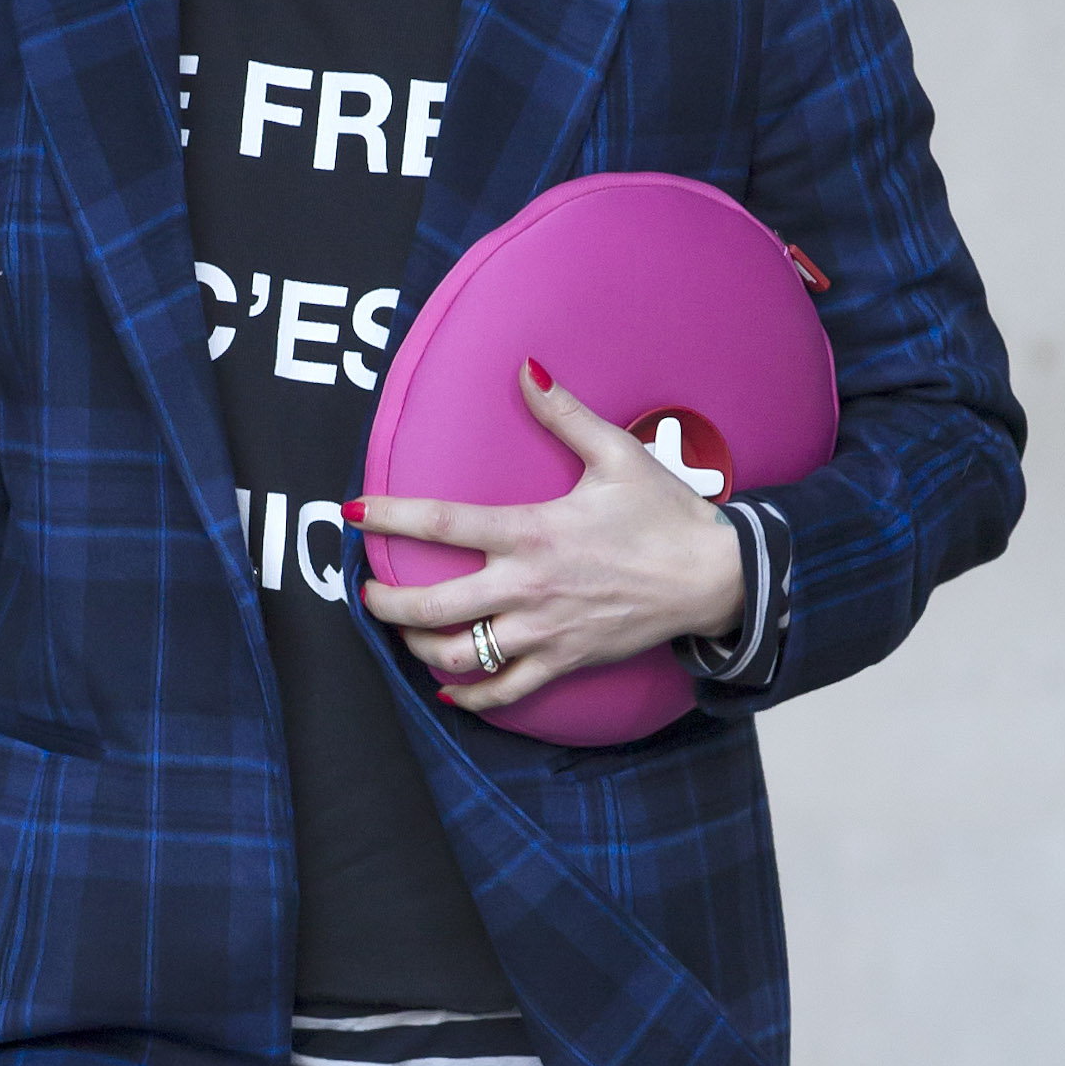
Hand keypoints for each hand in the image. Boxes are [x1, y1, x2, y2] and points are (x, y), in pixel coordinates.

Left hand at [354, 362, 747, 713]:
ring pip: (459, 654)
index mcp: (532, 532)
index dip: (388, 516)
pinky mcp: (563, 661)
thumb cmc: (665, 515)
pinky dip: (470, 695)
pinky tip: (448, 689)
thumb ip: (564, 413)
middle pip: (431, 605)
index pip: (442, 525)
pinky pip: (504, 690)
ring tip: (403, 631)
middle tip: (366, 590)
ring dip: (417, 647)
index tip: (351, 513)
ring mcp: (544, 630)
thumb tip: (527, 369)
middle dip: (385, 602)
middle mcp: (528, 586)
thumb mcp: (617, 454)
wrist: (713, 577)